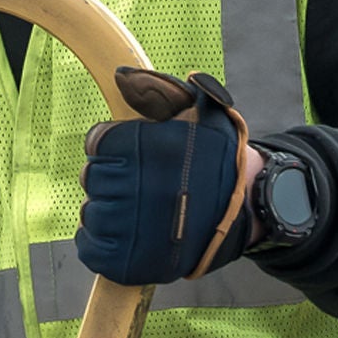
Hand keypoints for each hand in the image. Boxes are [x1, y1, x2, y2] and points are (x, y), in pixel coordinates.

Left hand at [75, 69, 259, 284]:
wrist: (246, 210)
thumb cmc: (217, 157)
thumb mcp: (201, 109)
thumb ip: (160, 89)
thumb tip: (121, 76)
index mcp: (153, 147)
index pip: (98, 142)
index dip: (113, 146)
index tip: (133, 154)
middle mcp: (141, 186)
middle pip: (92, 177)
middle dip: (111, 176)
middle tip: (139, 182)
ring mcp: (134, 228)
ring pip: (91, 212)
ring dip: (107, 209)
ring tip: (138, 209)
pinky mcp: (130, 261)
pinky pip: (91, 246)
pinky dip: (101, 240)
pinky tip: (126, 232)